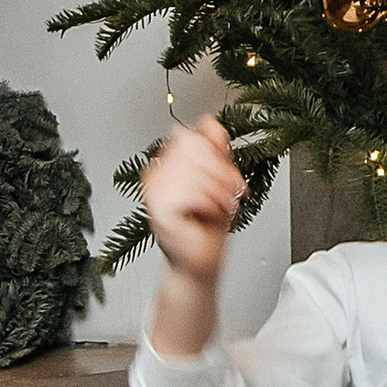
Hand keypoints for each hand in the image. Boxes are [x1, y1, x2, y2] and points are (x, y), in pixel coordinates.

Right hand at [141, 116, 243, 300]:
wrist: (200, 264)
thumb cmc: (206, 226)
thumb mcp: (218, 181)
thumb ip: (215, 151)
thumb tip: (210, 122)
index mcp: (166, 164)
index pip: (191, 138)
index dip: (217, 153)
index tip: (232, 177)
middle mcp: (155, 176)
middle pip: (193, 149)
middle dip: (221, 171)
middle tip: (233, 192)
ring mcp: (154, 193)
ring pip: (194, 170)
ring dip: (219, 190)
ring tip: (225, 206)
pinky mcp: (158, 210)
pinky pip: (191, 192)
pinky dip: (210, 203)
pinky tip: (213, 214)